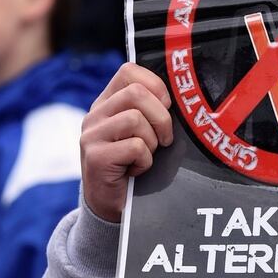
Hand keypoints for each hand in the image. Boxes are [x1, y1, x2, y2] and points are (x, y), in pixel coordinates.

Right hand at [79, 63, 174, 221]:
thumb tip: (185, 96)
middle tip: (164, 139)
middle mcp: (95, 115)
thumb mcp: (140, 132)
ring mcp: (92, 135)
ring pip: (135, 119)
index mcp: (107, 102)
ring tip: (146, 156)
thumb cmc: (133, 164)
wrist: (110, 205)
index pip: (129, 71)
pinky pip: (134, 147)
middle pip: (136, 93)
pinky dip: (144, 161)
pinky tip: (136, 170)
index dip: (155, 85)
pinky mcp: (95, 157)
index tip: (165, 107)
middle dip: (160, 117)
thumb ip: (150, 111)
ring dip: (152, 141)